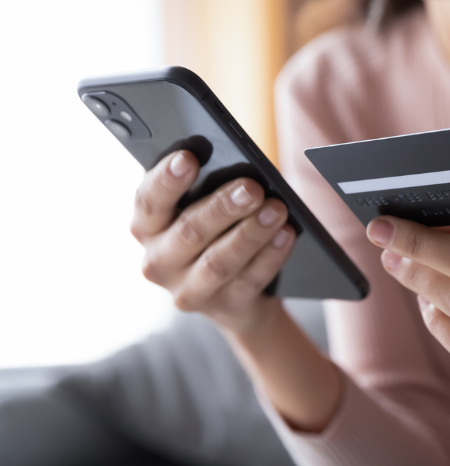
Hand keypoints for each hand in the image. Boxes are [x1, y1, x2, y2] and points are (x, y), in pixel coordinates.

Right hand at [131, 150, 295, 333]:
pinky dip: (271, 255)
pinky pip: (249, 280)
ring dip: (251, 233)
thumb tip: (236, 164)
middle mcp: (159, 262)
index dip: (166, 179)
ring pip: (219, 261)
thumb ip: (205, 187)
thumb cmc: (216, 232)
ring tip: (277, 209)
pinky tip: (286, 234)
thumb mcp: (201, 208)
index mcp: (148, 227)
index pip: (149, 201)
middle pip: (189, 231)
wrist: (236, 295)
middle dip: (223, 207)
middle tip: (252, 188)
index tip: (188, 158)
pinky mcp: (223, 308)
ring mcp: (188, 290)